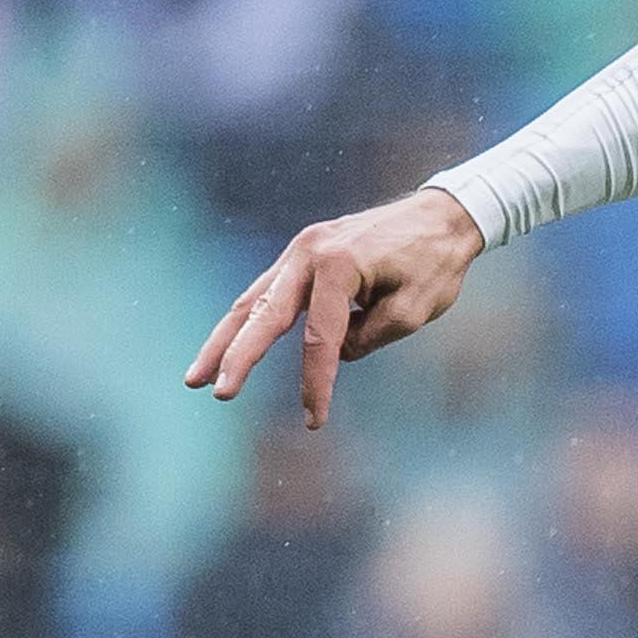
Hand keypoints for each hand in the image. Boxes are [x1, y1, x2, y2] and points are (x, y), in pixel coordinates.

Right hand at [191, 187, 484, 427]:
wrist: (441, 216)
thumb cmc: (434, 264)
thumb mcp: (412, 311)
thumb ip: (367, 338)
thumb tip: (332, 353)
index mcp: (338, 264)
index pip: (320, 337)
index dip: (316, 382)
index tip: (314, 420)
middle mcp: (309, 252)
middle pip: (263, 314)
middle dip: (237, 357)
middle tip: (216, 392)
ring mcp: (300, 250)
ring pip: (251, 302)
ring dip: (223, 341)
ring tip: (195, 377)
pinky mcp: (302, 255)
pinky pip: (266, 293)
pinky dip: (247, 322)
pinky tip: (226, 348)